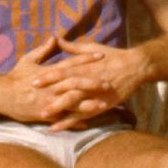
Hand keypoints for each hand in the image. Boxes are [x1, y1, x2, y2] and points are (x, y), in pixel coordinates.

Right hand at [1, 35, 109, 127]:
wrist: (1, 95)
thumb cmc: (15, 76)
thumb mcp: (28, 59)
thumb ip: (44, 50)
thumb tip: (55, 37)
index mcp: (49, 72)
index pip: (71, 63)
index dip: (87, 58)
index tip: (101, 55)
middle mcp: (51, 87)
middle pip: (76, 84)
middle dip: (92, 83)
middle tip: (108, 82)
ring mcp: (49, 102)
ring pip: (72, 103)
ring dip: (89, 104)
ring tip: (103, 104)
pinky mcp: (45, 114)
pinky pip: (63, 119)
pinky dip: (75, 121)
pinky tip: (88, 122)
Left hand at [30, 37, 154, 129]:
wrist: (135, 67)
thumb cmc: (113, 56)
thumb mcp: (92, 48)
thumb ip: (73, 47)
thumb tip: (58, 39)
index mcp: (84, 66)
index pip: (62, 71)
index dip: (47, 76)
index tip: (33, 80)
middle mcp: (87, 80)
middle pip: (65, 87)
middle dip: (48, 92)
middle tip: (31, 97)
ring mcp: (94, 93)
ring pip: (73, 102)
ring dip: (57, 108)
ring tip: (42, 114)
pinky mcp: (100, 104)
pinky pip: (82, 115)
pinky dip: (69, 122)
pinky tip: (57, 127)